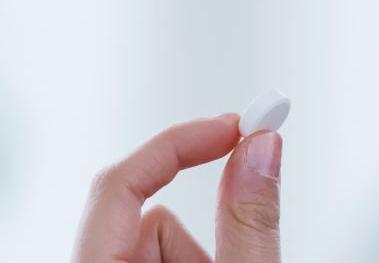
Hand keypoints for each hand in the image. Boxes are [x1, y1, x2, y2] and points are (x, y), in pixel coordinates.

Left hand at [72, 113, 282, 262]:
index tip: (234, 128)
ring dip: (203, 259)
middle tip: (247, 251)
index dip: (179, 145)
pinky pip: (163, 258)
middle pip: (151, 218)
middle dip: (201, 234)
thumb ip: (247, 223)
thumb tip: (261, 150)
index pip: (117, 184)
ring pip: (162, 242)